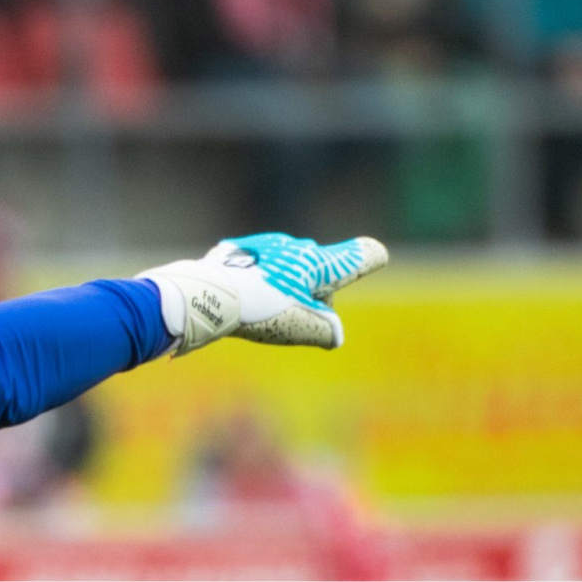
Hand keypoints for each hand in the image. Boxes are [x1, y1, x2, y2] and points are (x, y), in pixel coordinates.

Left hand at [140, 233, 388, 354]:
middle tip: (296, 314)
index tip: (374, 259)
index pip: (363, 254)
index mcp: (322, 264)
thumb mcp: (302, 328)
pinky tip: (242, 300)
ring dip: (285, 287)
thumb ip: (328, 331)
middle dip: (317, 293)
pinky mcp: (242, 250)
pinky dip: (258, 282)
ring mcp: (270, 246)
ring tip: (262, 310)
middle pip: (323, 270)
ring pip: (289, 268)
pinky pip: (260, 268)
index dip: (370, 260)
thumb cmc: (260, 310)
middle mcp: (301, 248)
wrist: (207, 295)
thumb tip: (334, 335)